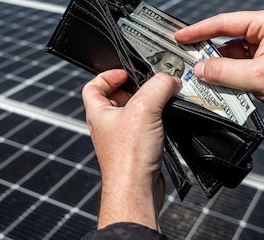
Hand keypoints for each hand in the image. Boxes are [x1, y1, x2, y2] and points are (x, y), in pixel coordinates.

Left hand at [82, 69, 180, 230]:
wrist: (136, 190)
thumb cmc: (127, 157)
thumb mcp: (144, 108)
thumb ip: (158, 86)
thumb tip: (170, 80)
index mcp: (98, 113)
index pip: (93, 86)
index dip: (107, 76)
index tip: (124, 72)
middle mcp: (106, 126)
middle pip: (115, 99)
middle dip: (132, 90)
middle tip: (147, 87)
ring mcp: (120, 140)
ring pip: (132, 117)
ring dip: (147, 109)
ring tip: (160, 103)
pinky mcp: (136, 152)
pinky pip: (145, 133)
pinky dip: (156, 127)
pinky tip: (167, 127)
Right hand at [175, 8, 263, 143]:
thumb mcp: (258, 78)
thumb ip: (224, 72)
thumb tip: (199, 69)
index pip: (224, 22)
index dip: (198, 30)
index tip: (179, 37)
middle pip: (226, 37)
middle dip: (208, 51)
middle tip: (185, 59)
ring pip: (232, 52)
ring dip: (219, 65)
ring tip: (202, 76)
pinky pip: (241, 63)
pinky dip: (230, 73)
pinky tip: (219, 82)